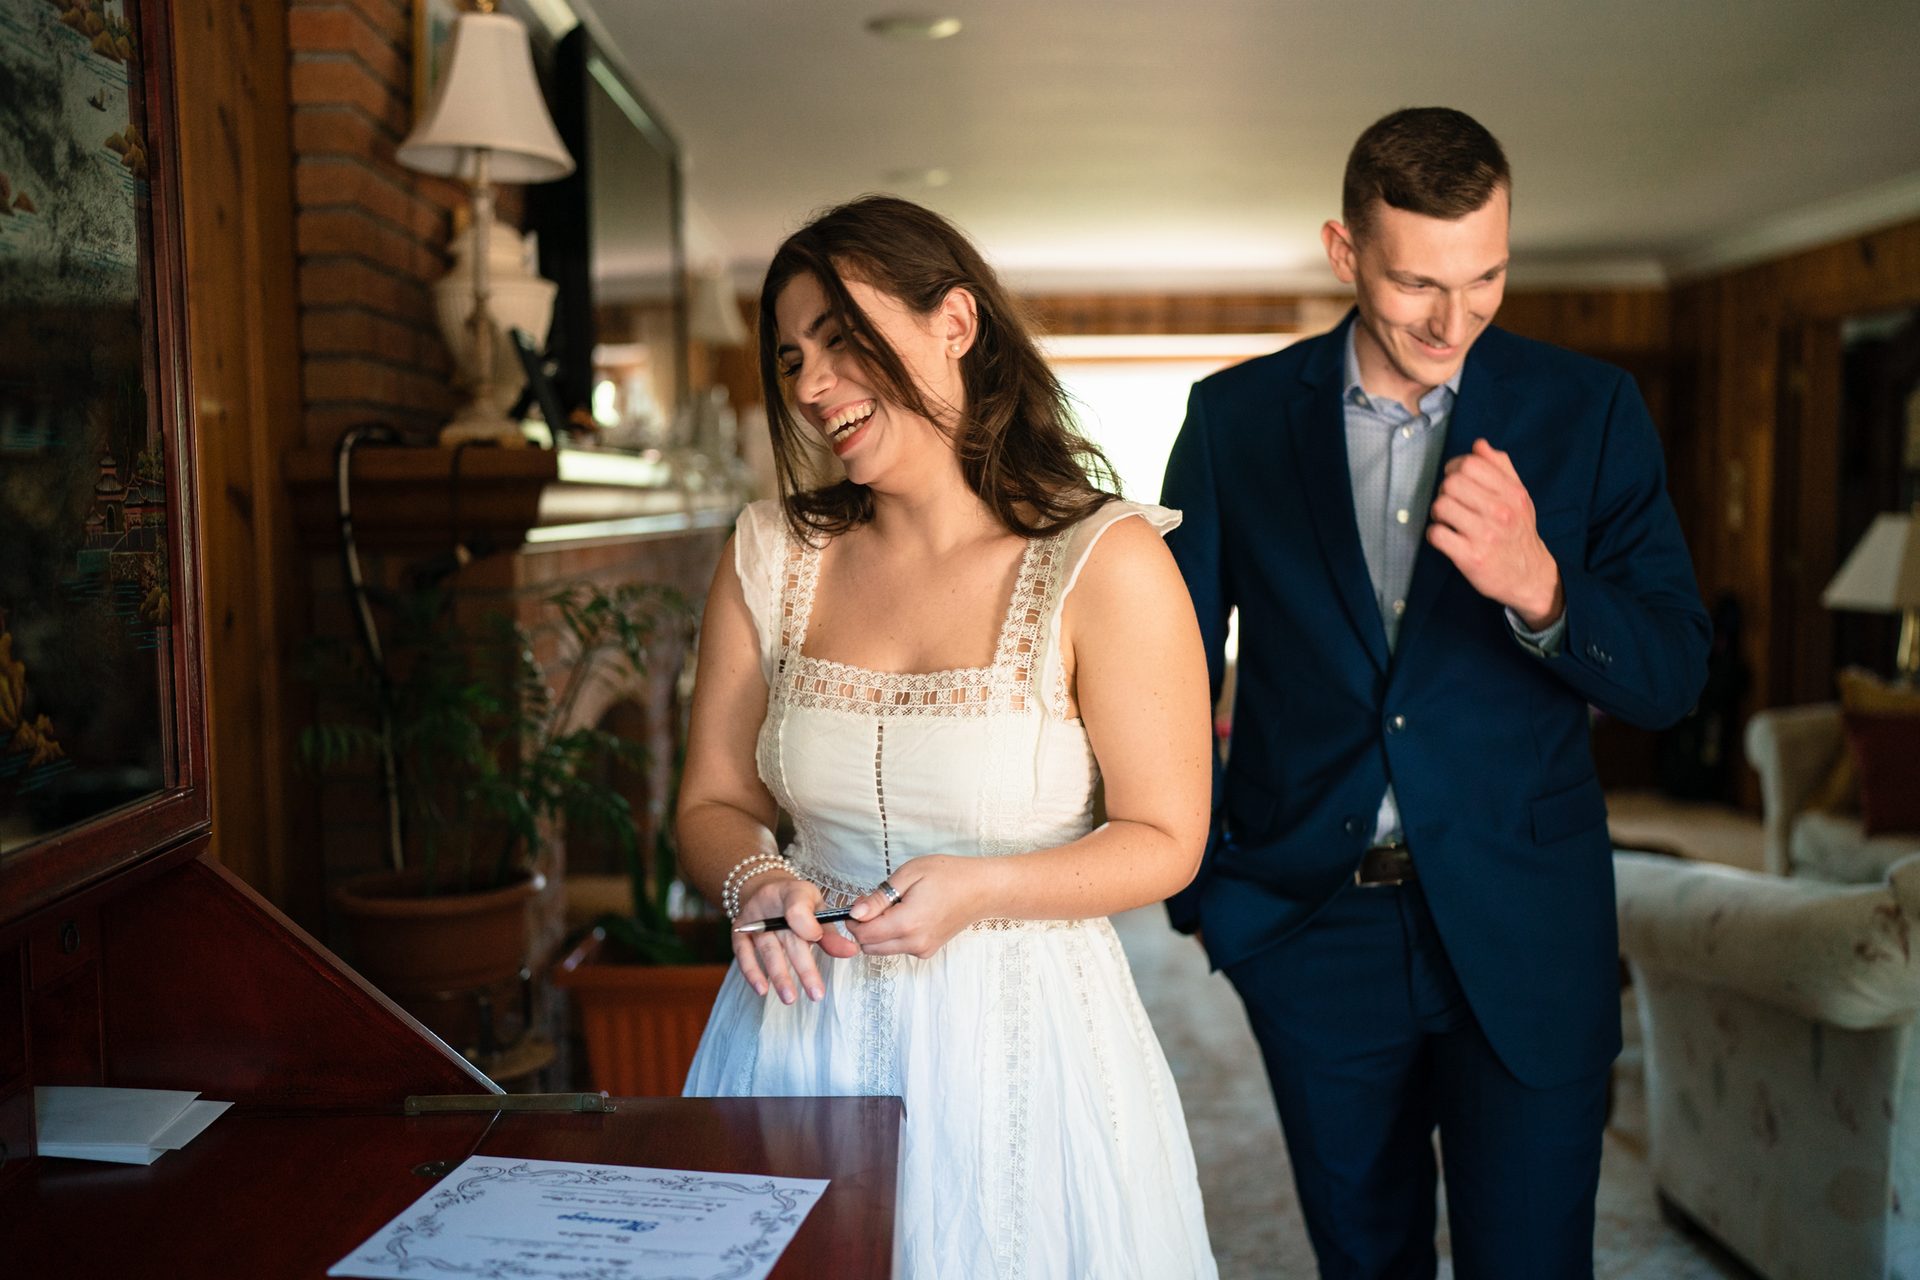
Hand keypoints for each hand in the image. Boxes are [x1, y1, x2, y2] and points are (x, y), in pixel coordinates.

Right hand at [732, 871, 860, 1003]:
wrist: (766, 892)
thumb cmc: (798, 903)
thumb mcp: (817, 908)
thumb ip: (830, 932)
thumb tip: (851, 951)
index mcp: (795, 893)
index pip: (798, 907)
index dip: (807, 925)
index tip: (817, 939)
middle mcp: (771, 905)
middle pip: (790, 939)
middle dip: (805, 968)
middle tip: (817, 993)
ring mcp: (753, 921)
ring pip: (770, 951)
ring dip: (780, 976)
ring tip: (790, 998)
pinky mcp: (739, 934)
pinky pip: (744, 955)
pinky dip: (752, 972)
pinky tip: (762, 990)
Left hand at [845, 856, 994, 958]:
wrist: (982, 889)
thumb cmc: (949, 875)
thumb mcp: (909, 874)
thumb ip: (879, 897)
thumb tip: (855, 913)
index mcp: (907, 923)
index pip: (863, 934)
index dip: (854, 919)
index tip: (863, 900)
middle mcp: (914, 943)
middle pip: (869, 946)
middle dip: (864, 926)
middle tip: (877, 901)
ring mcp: (922, 950)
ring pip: (882, 949)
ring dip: (878, 932)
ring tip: (895, 906)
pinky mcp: (927, 951)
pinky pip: (898, 948)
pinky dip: (893, 935)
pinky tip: (908, 914)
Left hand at [1426, 438, 1563, 628]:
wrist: (1529, 576)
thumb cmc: (1518, 532)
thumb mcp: (1519, 497)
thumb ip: (1501, 468)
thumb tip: (1479, 444)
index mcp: (1512, 493)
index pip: (1470, 463)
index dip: (1454, 468)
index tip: (1456, 480)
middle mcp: (1501, 512)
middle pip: (1452, 482)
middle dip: (1445, 490)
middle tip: (1452, 503)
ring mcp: (1485, 535)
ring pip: (1441, 506)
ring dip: (1438, 513)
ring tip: (1448, 520)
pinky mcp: (1471, 557)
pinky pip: (1437, 534)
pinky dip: (1435, 534)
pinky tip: (1446, 537)